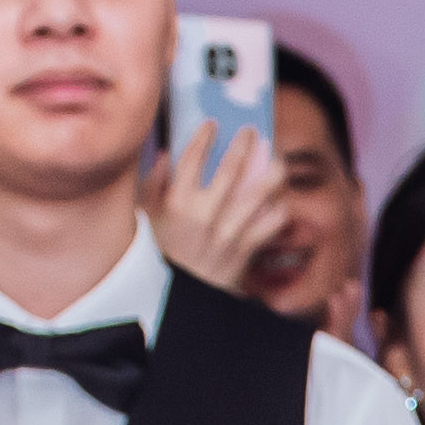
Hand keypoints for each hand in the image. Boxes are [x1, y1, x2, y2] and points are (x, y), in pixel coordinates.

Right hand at [146, 125, 295, 292]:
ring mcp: (229, 232)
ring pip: (262, 192)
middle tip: (252, 132)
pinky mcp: (245, 250)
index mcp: (177, 204)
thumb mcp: (145, 220)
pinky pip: (273, 222)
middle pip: (233, 168)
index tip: (213, 124)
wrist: (177, 300)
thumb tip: (165, 155)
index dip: (204, 137)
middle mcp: (205, 215)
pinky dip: (279, 207)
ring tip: (277, 160)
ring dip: (273, 170)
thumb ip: (154, 184)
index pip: (192, 159)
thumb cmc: (160, 256)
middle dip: (246, 143)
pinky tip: (278, 200)